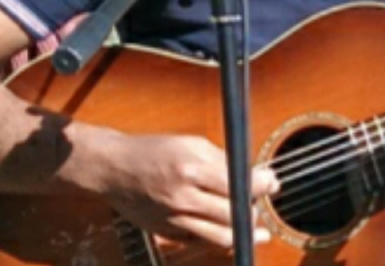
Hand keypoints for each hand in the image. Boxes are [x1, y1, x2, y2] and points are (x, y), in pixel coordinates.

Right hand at [92, 132, 281, 251]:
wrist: (113, 169)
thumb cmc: (153, 151)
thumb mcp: (191, 143)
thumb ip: (222, 161)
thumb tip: (254, 175)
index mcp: (191, 168)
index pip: (239, 184)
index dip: (262, 186)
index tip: (271, 183)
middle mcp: (182, 197)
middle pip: (233, 214)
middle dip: (255, 210)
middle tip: (261, 205)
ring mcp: (173, 218)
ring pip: (219, 236)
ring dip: (244, 233)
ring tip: (258, 231)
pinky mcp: (166, 232)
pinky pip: (200, 241)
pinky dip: (218, 237)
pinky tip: (229, 232)